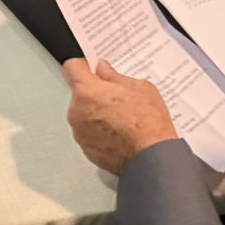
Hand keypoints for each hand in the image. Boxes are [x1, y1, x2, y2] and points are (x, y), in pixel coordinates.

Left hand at [61, 58, 178, 175]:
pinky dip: (100, 133)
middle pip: (79, 94)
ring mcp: (80, 133)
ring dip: (96, 114)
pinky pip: (89, 134)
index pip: (71, 67)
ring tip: (121, 119)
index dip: (82, 66)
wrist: (153, 159)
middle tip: (116, 98)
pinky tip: (119, 134)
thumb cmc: (148, 124)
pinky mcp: (87, 150)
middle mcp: (77, 112)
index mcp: (87, 91)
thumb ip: (114, 76)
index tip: (91, 68)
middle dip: (94, 94)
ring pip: (84, 115)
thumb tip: (104, 70)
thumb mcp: (139, 87)